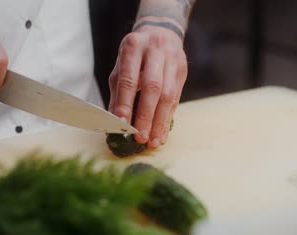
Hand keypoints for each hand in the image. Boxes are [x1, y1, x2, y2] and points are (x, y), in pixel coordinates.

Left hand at [109, 24, 187, 148]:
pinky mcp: (183, 70)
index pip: (129, 79)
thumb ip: (118, 92)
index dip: (125, 103)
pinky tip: (162, 133)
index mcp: (134, 46)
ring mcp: (172, 59)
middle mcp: (155, 50)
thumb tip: (113, 121)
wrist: (161, 31)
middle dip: (146, 115)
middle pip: (152, 87)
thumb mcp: (121, 66)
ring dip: (160, 121)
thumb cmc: (136, 54)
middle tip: (140, 137)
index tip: (122, 124)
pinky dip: (168, 118)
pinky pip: (177, 98)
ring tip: (153, 141)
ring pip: (168, 95)